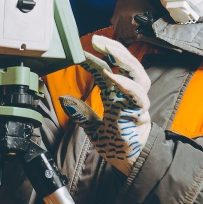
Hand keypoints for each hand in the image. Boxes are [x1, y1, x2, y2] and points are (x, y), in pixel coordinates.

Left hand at [58, 35, 151, 173]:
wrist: (130, 164)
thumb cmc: (116, 144)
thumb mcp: (92, 127)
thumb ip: (81, 113)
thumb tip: (64, 99)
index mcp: (118, 95)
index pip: (108, 70)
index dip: (95, 60)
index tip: (80, 51)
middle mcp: (129, 95)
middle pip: (127, 65)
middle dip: (114, 50)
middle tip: (97, 39)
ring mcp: (136, 102)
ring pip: (137, 74)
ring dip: (123, 59)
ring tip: (109, 49)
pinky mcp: (139, 112)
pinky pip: (136, 94)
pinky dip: (125, 83)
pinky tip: (112, 75)